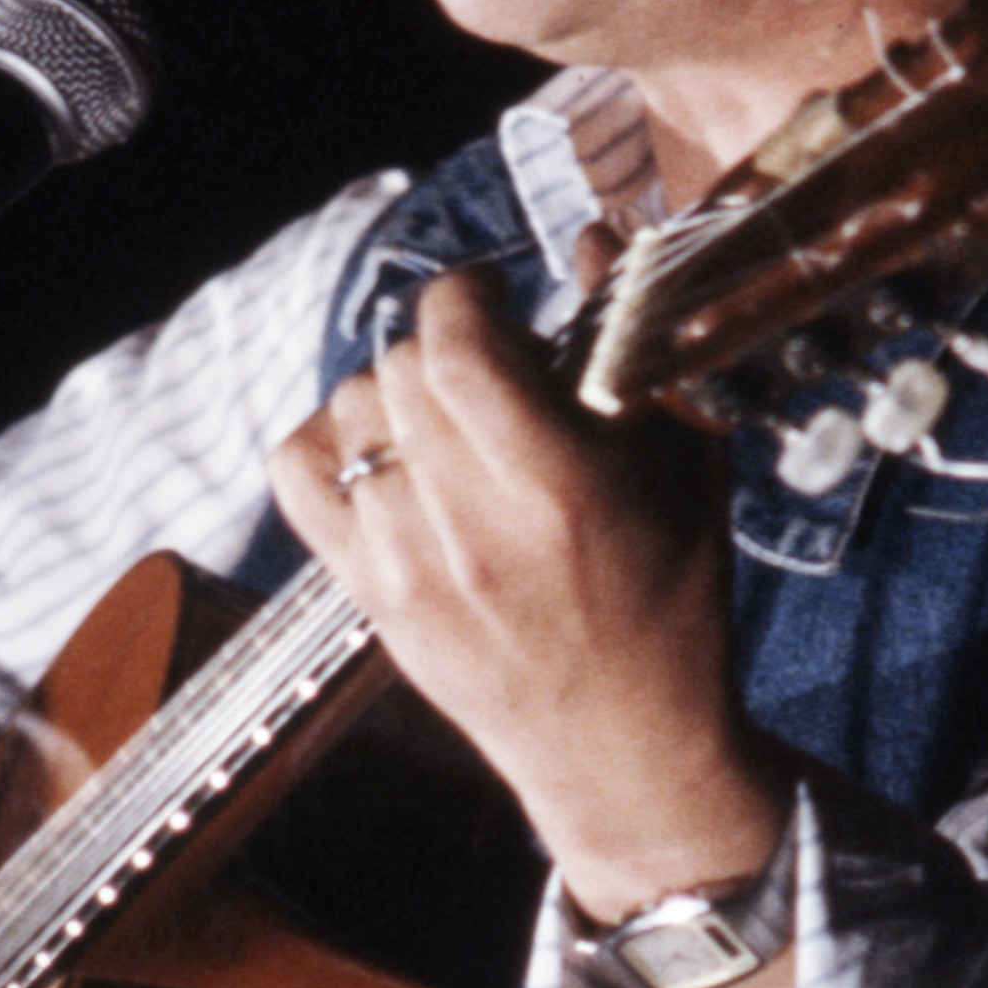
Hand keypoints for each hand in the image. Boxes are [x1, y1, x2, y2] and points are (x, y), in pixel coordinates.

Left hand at [268, 264, 787, 920]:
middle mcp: (466, 528)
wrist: (623, 751)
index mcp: (555, 491)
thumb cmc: (674, 604)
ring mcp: (405, 567)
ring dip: (396, 394)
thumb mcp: (688, 471)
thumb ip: (641, 349)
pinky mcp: (368, 598)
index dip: (465, 296)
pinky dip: (328, 442)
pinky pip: (299, 476)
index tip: (496, 296)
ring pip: (351, 415)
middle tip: (490, 365)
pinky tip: (383, 451)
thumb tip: (599, 236)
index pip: (456, 350)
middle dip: (444, 344)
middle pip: (401, 371)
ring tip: (446, 418)